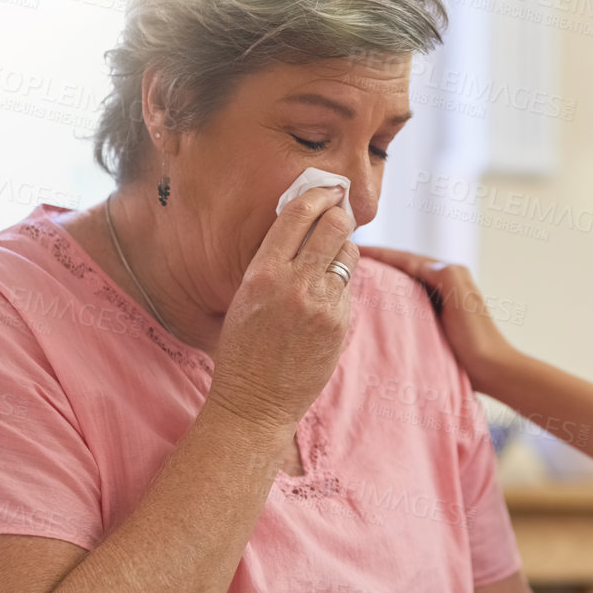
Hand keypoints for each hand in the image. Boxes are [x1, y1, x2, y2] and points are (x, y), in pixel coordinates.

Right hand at [208, 187, 356, 430]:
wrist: (255, 403)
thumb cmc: (243, 350)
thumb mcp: (246, 298)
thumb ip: (273, 264)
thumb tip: (304, 228)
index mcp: (262, 273)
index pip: (297, 214)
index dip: (318, 194)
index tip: (328, 188)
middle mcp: (294, 284)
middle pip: (334, 225)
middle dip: (340, 215)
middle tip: (339, 215)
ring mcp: (321, 304)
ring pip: (348, 253)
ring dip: (343, 249)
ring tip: (331, 259)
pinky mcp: (340, 324)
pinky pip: (349, 288)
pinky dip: (342, 284)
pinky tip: (326, 297)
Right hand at [358, 245, 518, 395]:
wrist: (491, 369)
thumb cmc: (477, 336)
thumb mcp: (460, 298)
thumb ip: (443, 274)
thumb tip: (420, 263)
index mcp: (450, 272)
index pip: (407, 258)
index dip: (381, 253)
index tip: (356, 248)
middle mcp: (445, 281)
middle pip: (404, 267)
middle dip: (379, 262)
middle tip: (349, 259)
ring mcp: (440, 299)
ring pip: (405, 283)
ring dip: (383, 278)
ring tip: (357, 277)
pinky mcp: (435, 317)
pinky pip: (408, 300)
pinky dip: (391, 297)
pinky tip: (376, 302)